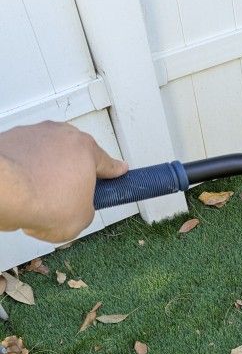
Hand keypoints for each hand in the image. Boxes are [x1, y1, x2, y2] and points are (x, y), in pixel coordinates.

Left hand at [0, 121, 127, 242]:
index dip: (115, 171)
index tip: (119, 171)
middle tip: (69, 197)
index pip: (107, 162)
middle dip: (73, 174)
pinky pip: (24, 157)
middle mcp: (60, 135)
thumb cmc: (43, 200)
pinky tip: (22, 190)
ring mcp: (33, 134)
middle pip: (74, 155)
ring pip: (47, 155)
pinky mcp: (10, 140)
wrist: (4, 191)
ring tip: (40, 197)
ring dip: (47, 173)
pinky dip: (25, 172)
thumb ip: (86, 208)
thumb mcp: (82, 219)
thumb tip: (77, 207)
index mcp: (85, 149)